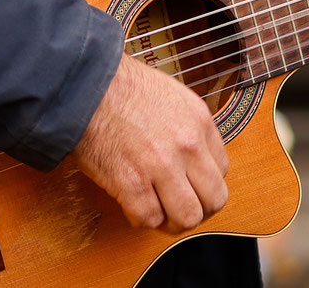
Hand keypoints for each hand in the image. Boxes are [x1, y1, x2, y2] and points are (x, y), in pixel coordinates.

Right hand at [72, 55, 228, 231]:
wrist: (86, 87)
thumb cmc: (122, 88)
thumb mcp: (172, 96)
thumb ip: (189, 127)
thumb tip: (194, 157)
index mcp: (199, 121)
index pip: (222, 170)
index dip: (205, 183)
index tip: (192, 185)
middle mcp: (187, 146)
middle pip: (214, 200)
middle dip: (199, 208)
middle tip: (180, 206)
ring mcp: (161, 167)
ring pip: (187, 218)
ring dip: (173, 221)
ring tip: (159, 210)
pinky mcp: (132, 184)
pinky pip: (149, 220)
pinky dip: (142, 219)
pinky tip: (134, 204)